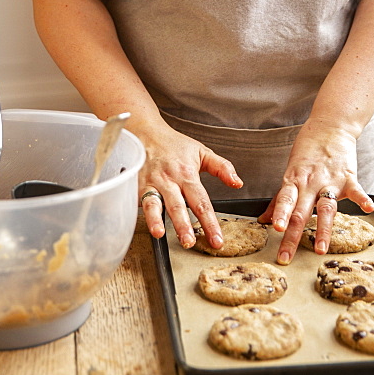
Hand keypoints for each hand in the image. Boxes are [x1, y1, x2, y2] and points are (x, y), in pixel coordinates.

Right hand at [137, 123, 242, 249]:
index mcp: (187, 174)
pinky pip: (137, 200)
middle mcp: (169, 180)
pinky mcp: (135, 185)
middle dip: (183, 225)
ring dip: (156, 219)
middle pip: (177, 205)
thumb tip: (238, 183)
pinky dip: (139, 213)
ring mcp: (150, 183)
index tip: (217, 241)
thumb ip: (222, 167)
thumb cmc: (174, 145)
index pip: (201, 202)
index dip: (210, 223)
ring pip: (153, 203)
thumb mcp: (202, 152)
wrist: (146, 131)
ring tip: (160, 234)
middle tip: (190, 243)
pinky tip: (142, 225)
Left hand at [258, 118, 373, 263]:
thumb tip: (264, 220)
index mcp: (294, 180)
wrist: (330, 126)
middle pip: (300, 212)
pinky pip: (356, 190)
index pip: (285, 201)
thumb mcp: (291, 172)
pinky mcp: (348, 177)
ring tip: (320, 248)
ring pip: (325, 208)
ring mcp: (330, 180)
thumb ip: (281, 198)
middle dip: (292, 236)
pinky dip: (362, 199)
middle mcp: (311, 182)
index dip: (280, 215)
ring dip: (322, 229)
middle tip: (286, 257)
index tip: (276, 231)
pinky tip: (368, 208)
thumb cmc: (308, 150)